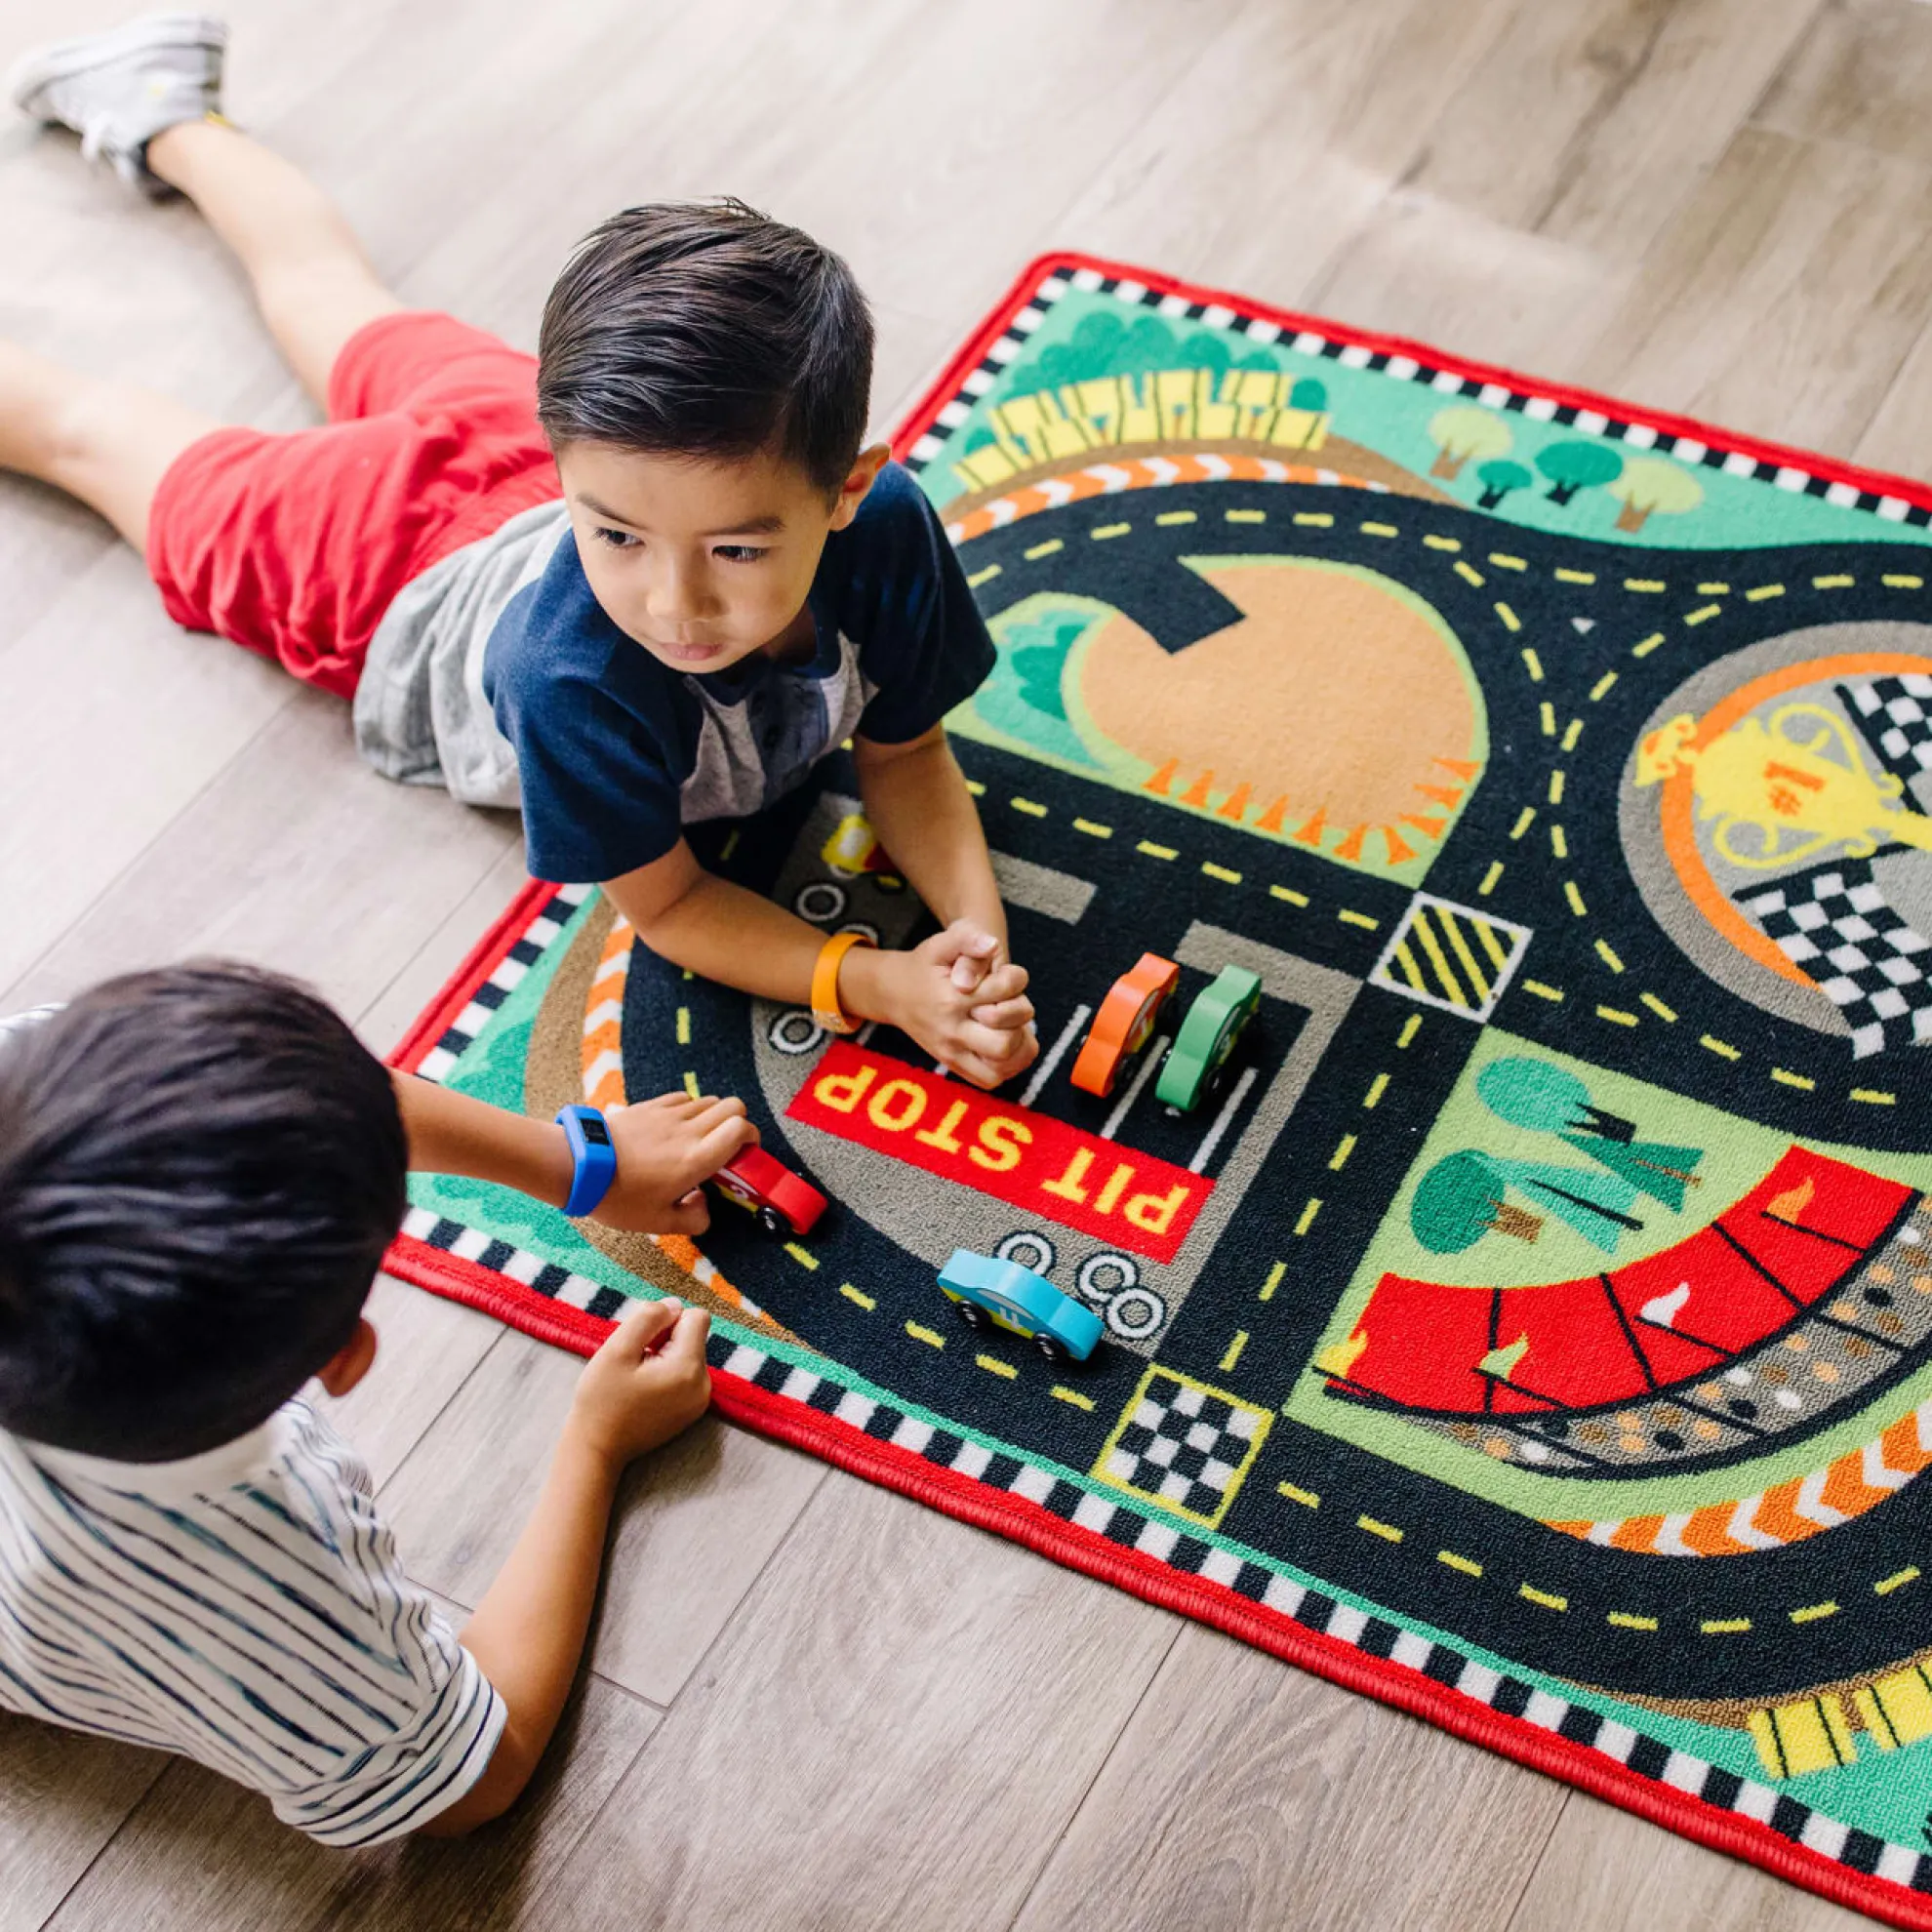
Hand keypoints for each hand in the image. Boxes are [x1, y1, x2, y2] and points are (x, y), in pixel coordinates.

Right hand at [564, 1296, 712, 1469]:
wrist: (597, 1449)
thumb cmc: (602, 1399)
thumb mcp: (617, 1349)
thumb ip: (648, 1317)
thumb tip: (674, 1305)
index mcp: (689, 1369)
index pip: (697, 1317)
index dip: (667, 1321)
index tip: (645, 1342)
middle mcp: (704, 1385)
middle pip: (693, 1336)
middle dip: (665, 1340)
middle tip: (635, 1363)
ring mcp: (700, 1401)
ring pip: (688, 1353)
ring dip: (664, 1357)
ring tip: (637, 1379)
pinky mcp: (692, 1410)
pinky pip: (686, 1374)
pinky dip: (666, 1374)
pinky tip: (643, 1390)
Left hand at [592, 1092, 758, 1234]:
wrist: (579, 1166)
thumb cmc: (619, 1197)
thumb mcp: (658, 1223)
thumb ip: (693, 1219)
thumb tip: (705, 1206)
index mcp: (697, 1159)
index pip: (741, 1128)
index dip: (751, 1137)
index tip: (746, 1154)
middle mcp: (689, 1131)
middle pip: (733, 1105)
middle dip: (740, 1123)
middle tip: (728, 1146)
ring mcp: (669, 1114)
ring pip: (709, 1100)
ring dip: (715, 1116)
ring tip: (700, 1139)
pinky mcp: (650, 1106)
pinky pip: (683, 1098)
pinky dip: (690, 1109)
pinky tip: (676, 1127)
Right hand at [862, 920, 1037, 1089]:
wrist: (892, 993)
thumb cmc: (923, 966)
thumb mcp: (940, 944)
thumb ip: (966, 938)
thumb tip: (992, 945)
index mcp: (952, 998)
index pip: (1005, 991)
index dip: (1016, 979)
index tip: (1007, 976)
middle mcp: (952, 1030)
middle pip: (1005, 1040)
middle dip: (1019, 1019)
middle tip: (1011, 1005)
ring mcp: (951, 1052)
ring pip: (1001, 1066)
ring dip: (1017, 1046)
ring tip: (1011, 1025)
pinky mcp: (952, 1064)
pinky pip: (989, 1080)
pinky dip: (1006, 1067)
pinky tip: (1004, 1043)